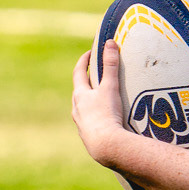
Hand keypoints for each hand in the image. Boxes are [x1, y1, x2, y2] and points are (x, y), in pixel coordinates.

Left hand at [71, 42, 125, 165]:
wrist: (105, 146)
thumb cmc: (107, 114)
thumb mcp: (110, 87)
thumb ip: (111, 65)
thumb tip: (110, 43)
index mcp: (80, 95)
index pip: (79, 72)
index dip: (85, 61)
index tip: (90, 53)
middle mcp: (77, 109)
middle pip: (79, 90)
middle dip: (87, 81)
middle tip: (95, 73)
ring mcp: (81, 124)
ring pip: (83, 108)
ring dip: (90, 100)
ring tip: (100, 98)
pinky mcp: (88, 136)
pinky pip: (89, 122)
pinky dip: (95, 116)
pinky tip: (104, 120)